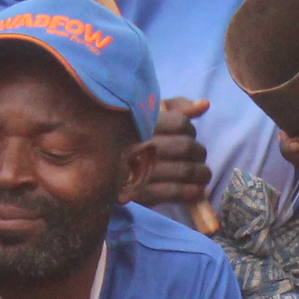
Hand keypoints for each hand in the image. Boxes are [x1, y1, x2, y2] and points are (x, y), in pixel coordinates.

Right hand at [134, 97, 211, 215]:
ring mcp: (138, 170)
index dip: (190, 130)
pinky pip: (175, 192)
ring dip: (201, 174)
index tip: (189, 136)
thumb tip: (204, 105)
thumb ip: (174, 108)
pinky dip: (192, 193)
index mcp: (138, 123)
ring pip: (185, 170)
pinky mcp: (139, 194)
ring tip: (203, 175)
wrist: (93, 175)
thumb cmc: (125, 140)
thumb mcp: (143, 116)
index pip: (180, 123)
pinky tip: (198, 192)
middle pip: (187, 147)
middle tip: (199, 158)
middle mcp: (138, 144)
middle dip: (199, 153)